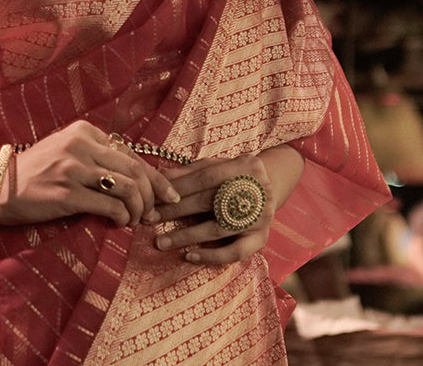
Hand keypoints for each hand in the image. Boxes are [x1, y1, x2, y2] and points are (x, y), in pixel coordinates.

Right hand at [0, 120, 179, 228]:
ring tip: (134, 220)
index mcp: (85, 131)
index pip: (132, 153)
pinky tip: (119, 223)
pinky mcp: (67, 194)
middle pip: (135, 170)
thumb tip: (137, 177)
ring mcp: (73, 169)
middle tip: (154, 213)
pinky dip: (122, 217)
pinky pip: (110, 205)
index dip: (155, 177)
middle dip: (152, 195)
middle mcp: (81, 145)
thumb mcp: (67, 152)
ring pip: (128, 188)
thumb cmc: (35, 172)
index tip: (166, 195)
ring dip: (138, 209)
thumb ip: (97, 156)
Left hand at [151, 150, 296, 264]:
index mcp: (245, 167)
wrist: (274, 185)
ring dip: (186, 236)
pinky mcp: (261, 238)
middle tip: (149, 218)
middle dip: (174, 211)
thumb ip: (191, 171)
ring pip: (218, 229)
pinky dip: (212, 256)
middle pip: (208, 202)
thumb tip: (159, 176)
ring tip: (161, 242)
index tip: (154, 197)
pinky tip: (190, 256)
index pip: (205, 177)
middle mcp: (256, 191)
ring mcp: (260, 216)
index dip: (178, 187)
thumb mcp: (218, 165)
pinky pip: (235, 252)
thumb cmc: (236, 174)